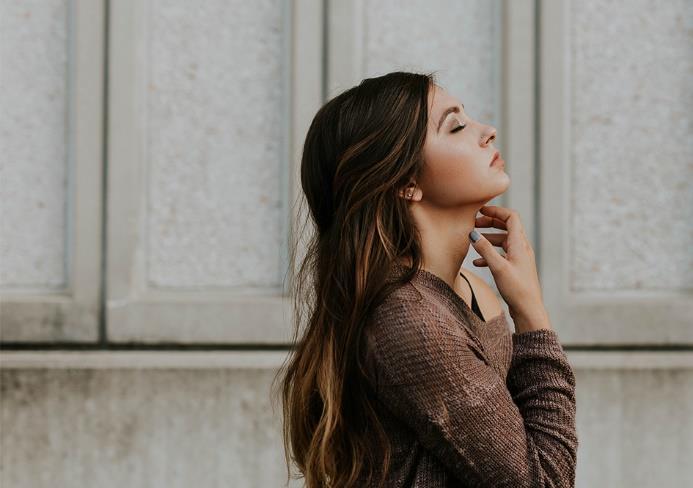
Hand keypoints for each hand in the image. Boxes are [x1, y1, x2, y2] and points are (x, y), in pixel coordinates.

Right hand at [468, 205, 550, 332]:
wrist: (528, 310)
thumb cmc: (516, 289)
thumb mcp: (498, 267)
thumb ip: (485, 249)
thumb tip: (473, 233)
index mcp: (520, 244)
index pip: (511, 217)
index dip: (496, 211)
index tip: (480, 210)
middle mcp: (522, 248)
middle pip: (507, 227)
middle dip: (490, 223)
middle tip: (473, 224)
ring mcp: (519, 258)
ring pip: (503, 241)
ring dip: (488, 238)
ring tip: (473, 241)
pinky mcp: (515, 268)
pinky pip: (502, 255)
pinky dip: (490, 254)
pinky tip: (477, 262)